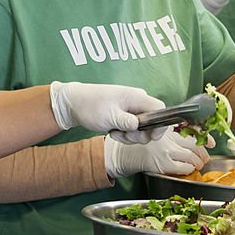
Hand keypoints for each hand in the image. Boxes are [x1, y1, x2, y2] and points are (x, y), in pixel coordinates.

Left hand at [50, 81, 164, 142]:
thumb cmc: (90, 105)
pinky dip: (124, 134)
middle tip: (123, 135)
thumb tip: (141, 126)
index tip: (152, 137)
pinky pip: (133, 129)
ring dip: (129, 136)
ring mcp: (132, 109)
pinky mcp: (126, 116)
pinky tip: (112, 131)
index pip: (159, 109)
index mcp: (136, 97)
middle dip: (139, 134)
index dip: (160, 124)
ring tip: (114, 132)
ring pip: (142, 128)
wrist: (74, 103)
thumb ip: (127, 122)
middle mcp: (137, 102)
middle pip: (152, 122)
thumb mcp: (109, 116)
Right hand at [103, 129, 213, 177]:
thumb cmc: (143, 145)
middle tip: (204, 158)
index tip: (212, 143)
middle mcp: (169, 138)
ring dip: (198, 162)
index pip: (193, 130)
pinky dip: (189, 168)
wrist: (126, 154)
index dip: (205, 137)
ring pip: (192, 157)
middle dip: (203, 153)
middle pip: (195, 145)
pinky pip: (184, 167)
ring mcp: (167, 151)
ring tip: (198, 164)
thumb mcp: (159, 133)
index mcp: (168, 128)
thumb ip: (174, 134)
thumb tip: (196, 139)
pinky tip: (188, 168)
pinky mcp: (164, 164)